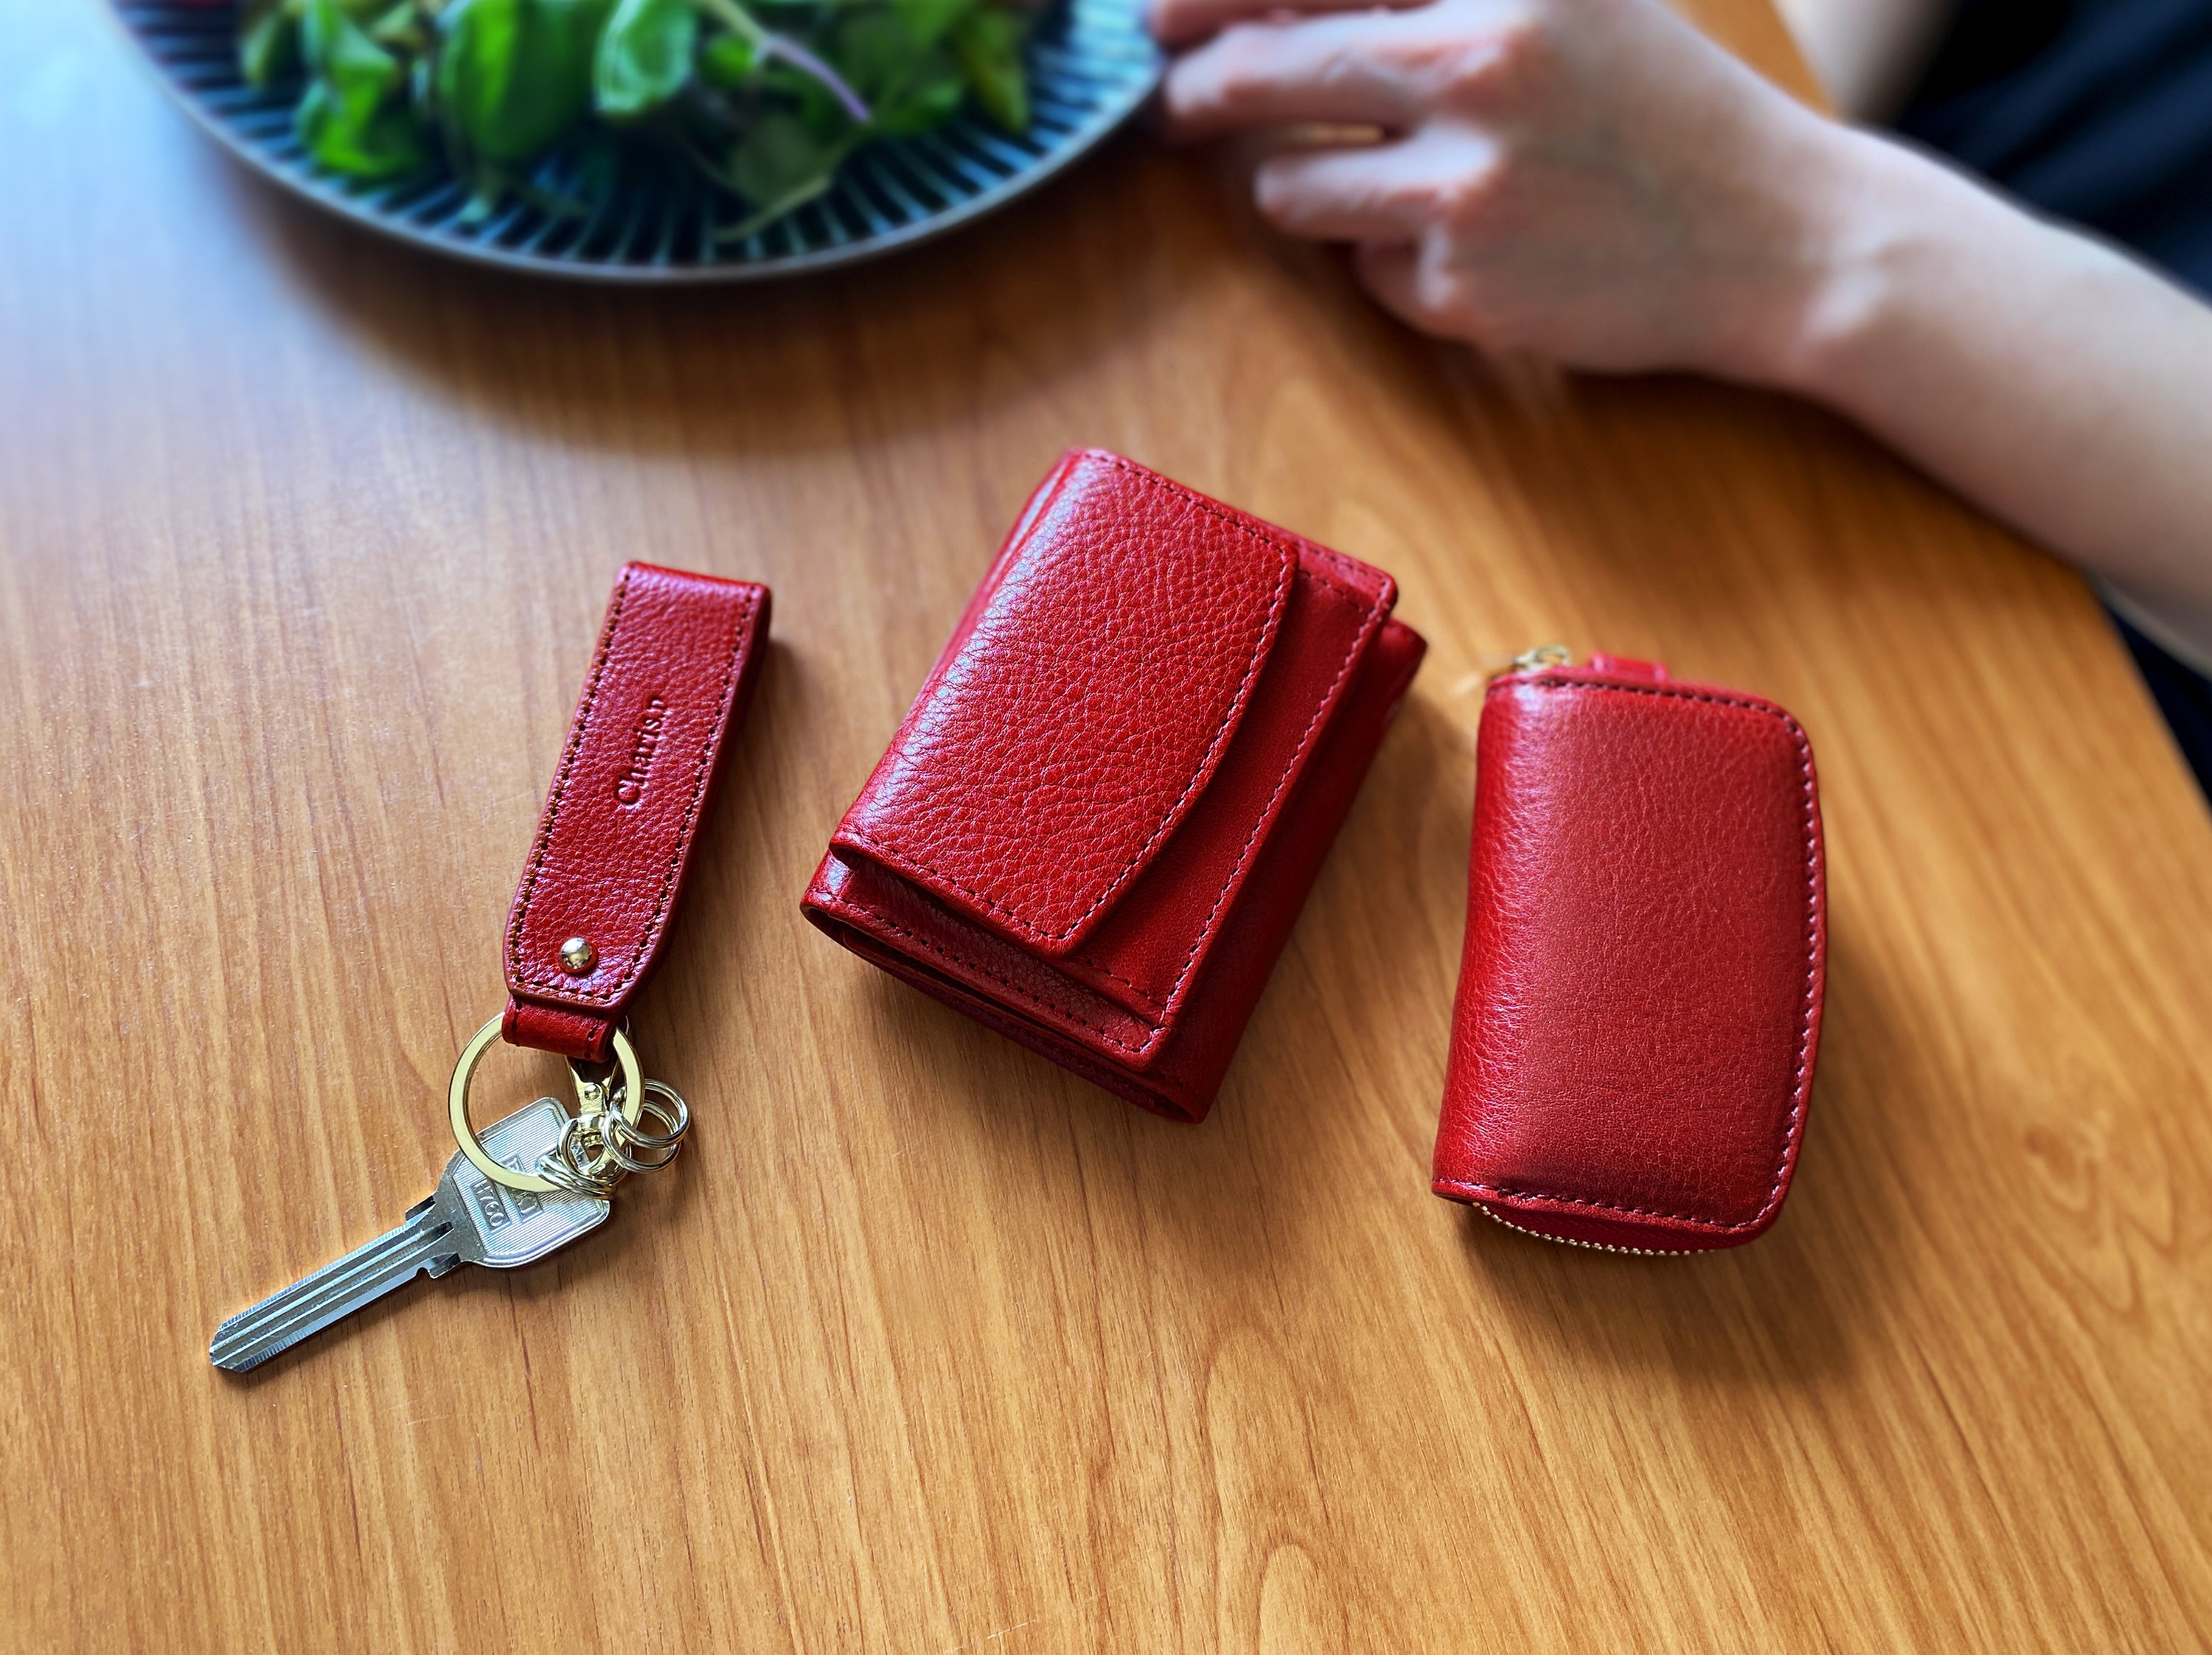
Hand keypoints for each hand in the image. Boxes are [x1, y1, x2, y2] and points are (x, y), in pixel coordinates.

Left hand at [1153, 0, 1863, 379]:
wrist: (1783, 241)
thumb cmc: (1669, 114)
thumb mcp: (1575, 6)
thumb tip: (1281, 12)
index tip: (1155, 18)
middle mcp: (1478, 67)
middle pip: (1266, 71)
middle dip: (1200, 93)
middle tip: (1176, 104)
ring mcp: (1464, 186)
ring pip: (1290, 187)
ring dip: (1303, 187)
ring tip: (1385, 185)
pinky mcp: (1460, 286)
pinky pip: (1362, 270)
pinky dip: (1392, 263)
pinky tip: (1478, 250)